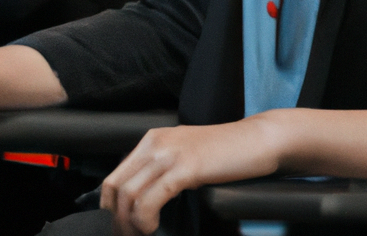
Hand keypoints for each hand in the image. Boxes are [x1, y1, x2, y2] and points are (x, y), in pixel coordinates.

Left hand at [100, 118, 279, 235]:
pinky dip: (145, 218)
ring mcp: (169, 154)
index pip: (114, 176)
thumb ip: (162, 171)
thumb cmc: (225, 154)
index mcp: (152, 140)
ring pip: (130, 194)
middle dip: (117, 219)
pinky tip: (153, 228)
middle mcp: (154, 144)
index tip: (118, 227)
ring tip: (142, 235)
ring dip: (130, 223)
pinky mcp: (186, 167)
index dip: (109, 207)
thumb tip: (141, 200)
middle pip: (117, 187)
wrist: (256, 140)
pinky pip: (152, 197)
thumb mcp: (184, 157)